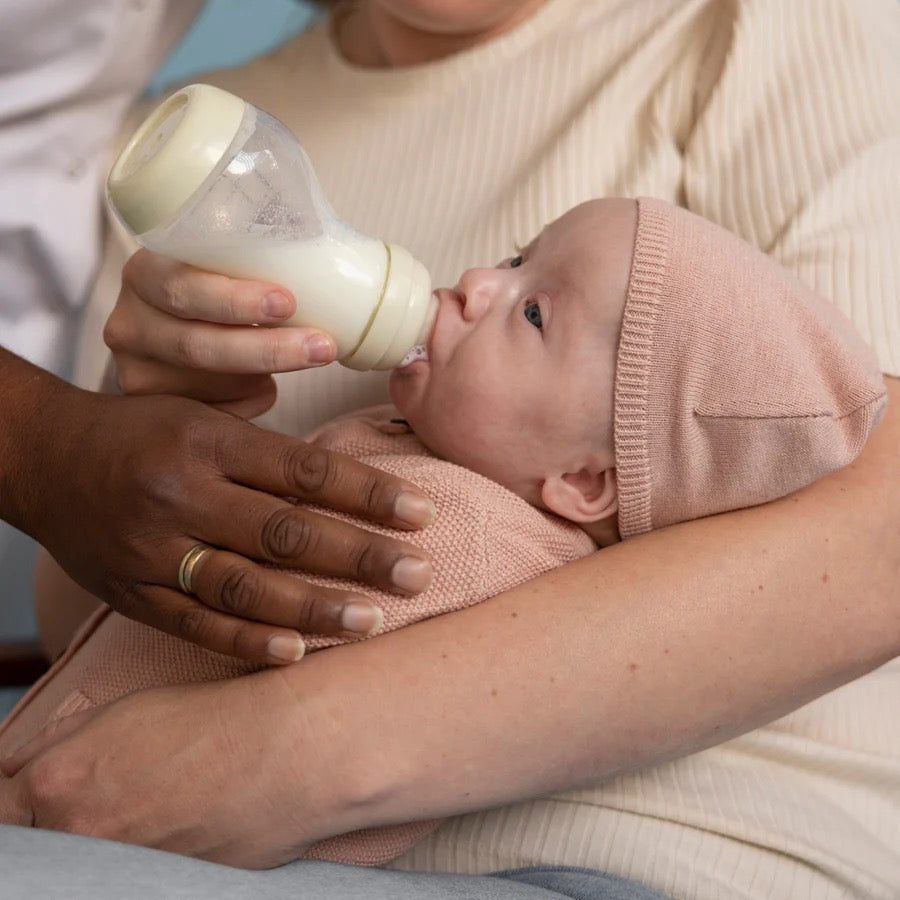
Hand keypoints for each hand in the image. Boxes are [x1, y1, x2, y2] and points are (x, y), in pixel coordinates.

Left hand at [0, 676, 319, 867]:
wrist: (285, 751)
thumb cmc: (210, 722)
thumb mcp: (122, 714)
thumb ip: (55, 747)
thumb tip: (13, 772)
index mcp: (56, 787)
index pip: (0, 814)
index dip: (12, 809)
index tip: (27, 803)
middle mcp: (78, 840)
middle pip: (38, 850)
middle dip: (58, 827)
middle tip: (108, 802)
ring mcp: (120, 873)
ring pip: (86, 868)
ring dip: (104, 844)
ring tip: (149, 809)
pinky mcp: (162, 890)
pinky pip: (132, 877)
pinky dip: (144, 858)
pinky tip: (176, 827)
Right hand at [19, 378, 434, 662]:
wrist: (44, 458)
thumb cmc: (143, 433)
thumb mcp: (205, 419)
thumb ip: (269, 453)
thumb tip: (352, 483)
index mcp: (209, 443)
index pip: (305, 471)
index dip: (369, 493)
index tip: (423, 513)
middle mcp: (183, 494)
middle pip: (286, 532)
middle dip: (359, 556)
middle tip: (417, 575)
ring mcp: (154, 549)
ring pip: (246, 585)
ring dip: (314, 608)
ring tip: (371, 620)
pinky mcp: (133, 593)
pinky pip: (195, 623)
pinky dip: (247, 640)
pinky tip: (296, 653)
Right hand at [105, 249, 338, 417]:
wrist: (164, 330)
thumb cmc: (210, 288)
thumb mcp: (217, 263)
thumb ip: (257, 260)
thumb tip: (357, 265)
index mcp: (144, 274)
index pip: (181, 286)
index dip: (233, 298)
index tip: (289, 301)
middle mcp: (130, 324)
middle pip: (198, 345)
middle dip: (266, 349)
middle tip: (322, 345)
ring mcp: (137, 372)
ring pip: (208, 384)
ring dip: (267, 374)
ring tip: (314, 357)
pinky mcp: (154, 410)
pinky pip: (212, 413)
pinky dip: (249, 400)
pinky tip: (266, 387)